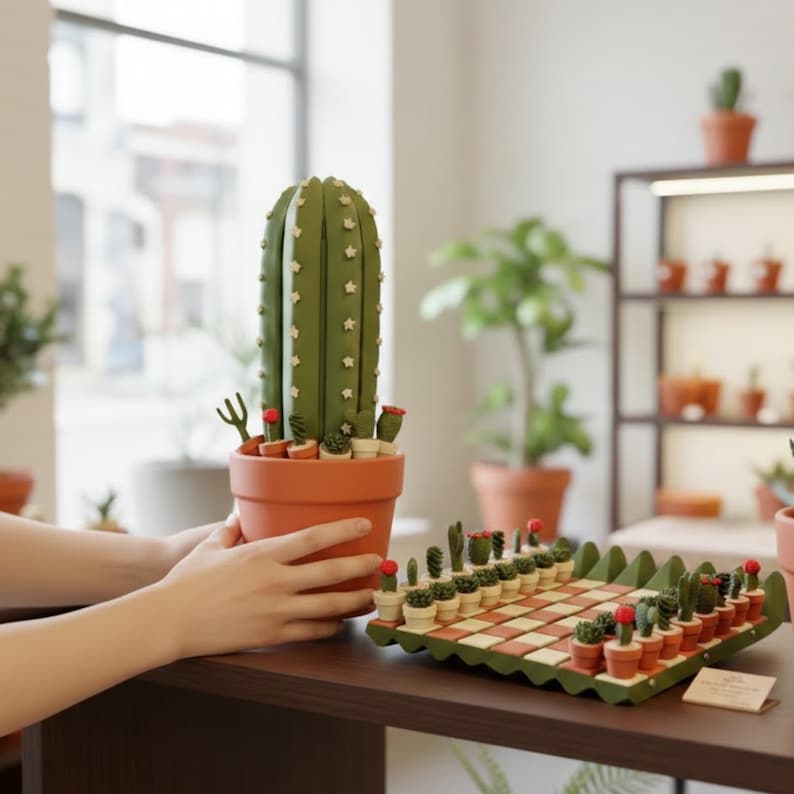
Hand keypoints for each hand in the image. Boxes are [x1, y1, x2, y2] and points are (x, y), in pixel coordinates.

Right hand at [154, 516, 378, 657]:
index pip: (312, 537)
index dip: (343, 530)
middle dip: (359, 566)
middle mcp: (275, 581)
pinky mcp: (271, 635)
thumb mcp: (209, 548)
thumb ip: (229, 532)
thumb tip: (236, 517)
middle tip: (378, 562)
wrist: (170, 620)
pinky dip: (330, 627)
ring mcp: (275, 610)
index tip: (364, 524)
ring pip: (328, 606)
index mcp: (262, 554)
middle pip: (329, 572)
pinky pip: (310, 632)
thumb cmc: (186, 580)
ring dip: (354, 601)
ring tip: (371, 598)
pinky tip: (341, 624)